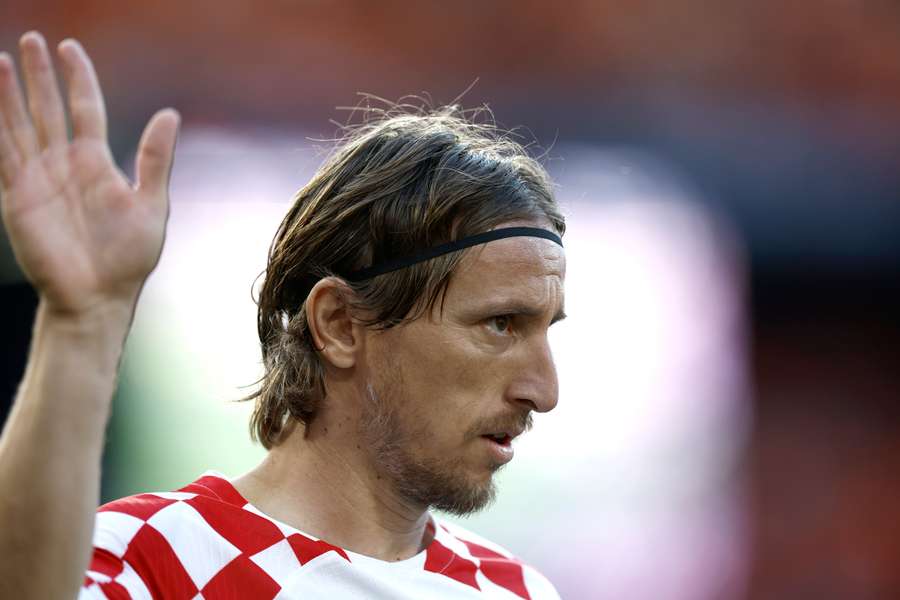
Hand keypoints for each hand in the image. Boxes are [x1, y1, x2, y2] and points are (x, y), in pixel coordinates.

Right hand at [0, 31, 178, 317]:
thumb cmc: (128, 258)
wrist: (99, 297)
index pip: (85, 108)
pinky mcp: (17, 196)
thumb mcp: (151, 203)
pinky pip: (3, 152)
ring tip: (4, 56)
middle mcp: (64, 165)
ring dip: (11, 92)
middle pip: (48, 108)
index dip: (78, 78)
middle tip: (31, 38)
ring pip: (21, 123)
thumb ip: (155, 158)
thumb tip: (170, 114)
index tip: (69, 48)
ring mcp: (37, 178)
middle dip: (39, 75)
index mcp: (96, 163)